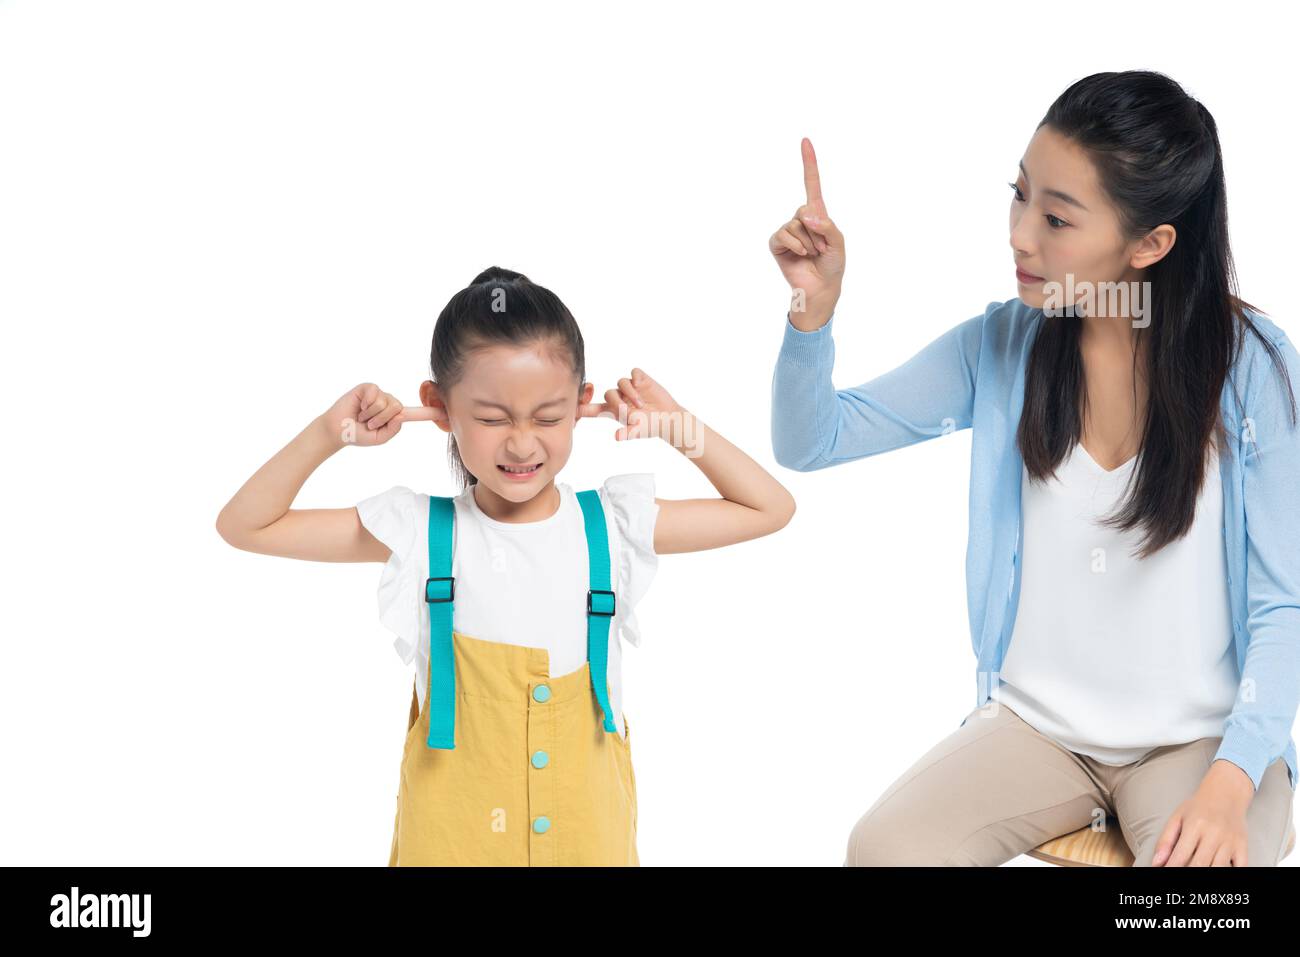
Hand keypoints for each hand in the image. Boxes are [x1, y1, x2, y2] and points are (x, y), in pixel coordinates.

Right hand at [321, 382, 425, 447]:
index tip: (446, 412)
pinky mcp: (368, 387)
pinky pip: (375, 394)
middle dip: (381, 419)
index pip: (415, 414)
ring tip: (362, 416)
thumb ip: (393, 430)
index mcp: (395, 416)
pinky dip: (365, 404)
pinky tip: (358, 406)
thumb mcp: (379, 438)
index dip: (430, 413)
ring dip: (371, 414)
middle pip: (397, 408)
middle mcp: (390, 403)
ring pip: (385, 403)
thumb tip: (401, 414)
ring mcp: (379, 394)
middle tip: (368, 423)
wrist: (338, 431)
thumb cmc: (358, 435)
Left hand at [579, 368, 681, 440]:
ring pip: (621, 383)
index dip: (582, 408)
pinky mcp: (641, 379)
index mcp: (613, 411)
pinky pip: (633, 374)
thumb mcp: (638, 431)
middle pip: (608, 393)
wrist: (668, 417)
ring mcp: (630, 387)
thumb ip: (627, 433)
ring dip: (629, 393)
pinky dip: (636, 379)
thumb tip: (617, 437)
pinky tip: (642, 387)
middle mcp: (619, 397)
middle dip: (617, 402)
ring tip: (641, 404)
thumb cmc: (651, 426)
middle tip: (628, 411)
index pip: (593, 409)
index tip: (572, 408)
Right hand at [768, 137, 845, 325]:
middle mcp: (801, 219)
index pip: (812, 184)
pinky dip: (795, 245)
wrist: (820, 288)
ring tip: (812, 254)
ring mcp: (788, 231)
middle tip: (822, 248)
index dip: (809, 163)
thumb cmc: (833, 265)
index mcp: (817, 214)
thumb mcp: (838, 242)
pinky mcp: (777, 243)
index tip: (805, 140)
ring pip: (795, 225)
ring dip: (808, 242)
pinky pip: (783, 235)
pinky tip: (801, 255)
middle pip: (805, 209)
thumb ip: (826, 225)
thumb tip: (803, 214)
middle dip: (817, 231)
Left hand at [1151, 760, 1254, 865]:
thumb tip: (1156, 862)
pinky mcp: (1243, 846)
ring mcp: (1230, 841)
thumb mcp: (1177, 817)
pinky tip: (1217, 870)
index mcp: (1194, 825)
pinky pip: (1240, 867)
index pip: (1181, 855)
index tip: (1166, 873)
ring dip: (1206, 873)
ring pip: (1218, 868)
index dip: (1172, 868)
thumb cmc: (1198, 807)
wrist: (1226, 793)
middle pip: (1200, 864)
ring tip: (1195, 873)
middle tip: (1179, 876)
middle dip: (1188, 873)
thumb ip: (1166, 840)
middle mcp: (1213, 834)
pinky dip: (1230, 873)